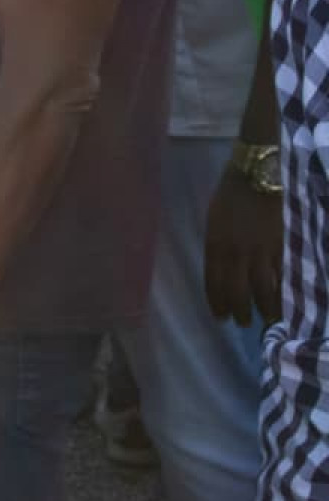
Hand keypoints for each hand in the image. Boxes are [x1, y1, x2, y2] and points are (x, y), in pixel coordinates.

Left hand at [205, 167, 281, 325]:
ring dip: (265, 309)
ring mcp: (260, 252)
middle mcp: (236, 253)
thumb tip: (223, 270)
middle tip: (242, 323)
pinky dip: (283, 293)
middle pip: (238, 291)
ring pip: (263, 290)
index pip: (214, 282)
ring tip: (267, 320)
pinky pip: (282, 277)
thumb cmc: (230, 196)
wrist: (257, 177)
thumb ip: (217, 246)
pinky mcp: (282, 248)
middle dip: (240, 311)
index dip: (217, 302)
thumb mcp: (213, 222)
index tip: (220, 317)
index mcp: (215, 245)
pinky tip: (286, 304)